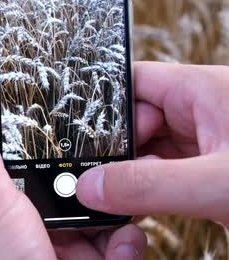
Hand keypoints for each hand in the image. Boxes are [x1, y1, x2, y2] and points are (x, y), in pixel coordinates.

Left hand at [0, 74, 146, 259]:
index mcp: (10, 190)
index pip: (40, 146)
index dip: (63, 128)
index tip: (89, 109)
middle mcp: (39, 214)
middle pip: (83, 174)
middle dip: (104, 171)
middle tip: (123, 158)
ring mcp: (70, 242)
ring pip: (111, 207)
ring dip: (122, 210)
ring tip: (116, 220)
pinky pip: (126, 243)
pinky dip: (129, 246)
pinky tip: (118, 250)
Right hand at [76, 62, 228, 227]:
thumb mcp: (215, 182)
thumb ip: (150, 185)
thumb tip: (90, 187)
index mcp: (199, 90)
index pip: (131, 82)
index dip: (101, 106)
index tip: (77, 138)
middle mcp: (196, 112)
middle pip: (132, 120)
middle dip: (112, 149)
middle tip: (96, 177)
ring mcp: (201, 143)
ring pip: (145, 150)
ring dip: (128, 174)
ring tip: (116, 196)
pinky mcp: (203, 173)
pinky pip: (161, 175)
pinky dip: (144, 191)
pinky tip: (135, 208)